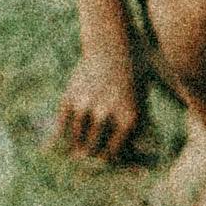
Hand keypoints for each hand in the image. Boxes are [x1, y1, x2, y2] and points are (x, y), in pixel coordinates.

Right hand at [47, 38, 142, 165]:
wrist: (111, 43)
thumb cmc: (134, 72)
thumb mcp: (144, 100)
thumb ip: (138, 124)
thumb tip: (135, 151)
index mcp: (129, 118)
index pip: (114, 153)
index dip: (108, 161)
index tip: (105, 163)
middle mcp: (106, 114)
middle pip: (93, 150)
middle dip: (91, 157)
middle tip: (88, 162)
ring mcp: (85, 105)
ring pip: (76, 139)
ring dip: (76, 147)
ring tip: (76, 152)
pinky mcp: (70, 96)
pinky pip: (63, 124)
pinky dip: (62, 134)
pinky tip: (62, 141)